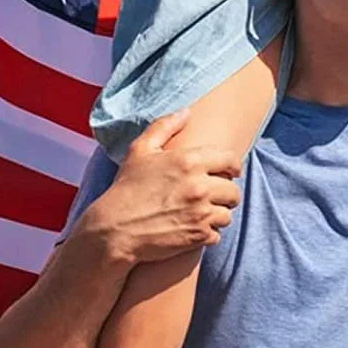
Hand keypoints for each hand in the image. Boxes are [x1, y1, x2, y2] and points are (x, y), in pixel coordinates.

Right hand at [80, 110, 241, 266]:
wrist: (114, 229)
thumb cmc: (126, 188)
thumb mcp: (140, 150)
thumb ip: (164, 126)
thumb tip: (186, 112)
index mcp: (189, 161)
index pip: (231, 160)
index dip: (232, 166)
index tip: (228, 172)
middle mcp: (199, 186)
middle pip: (233, 191)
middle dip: (225, 193)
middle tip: (213, 196)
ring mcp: (201, 213)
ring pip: (227, 214)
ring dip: (217, 214)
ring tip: (201, 213)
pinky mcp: (198, 236)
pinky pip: (217, 235)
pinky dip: (207, 234)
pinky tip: (192, 229)